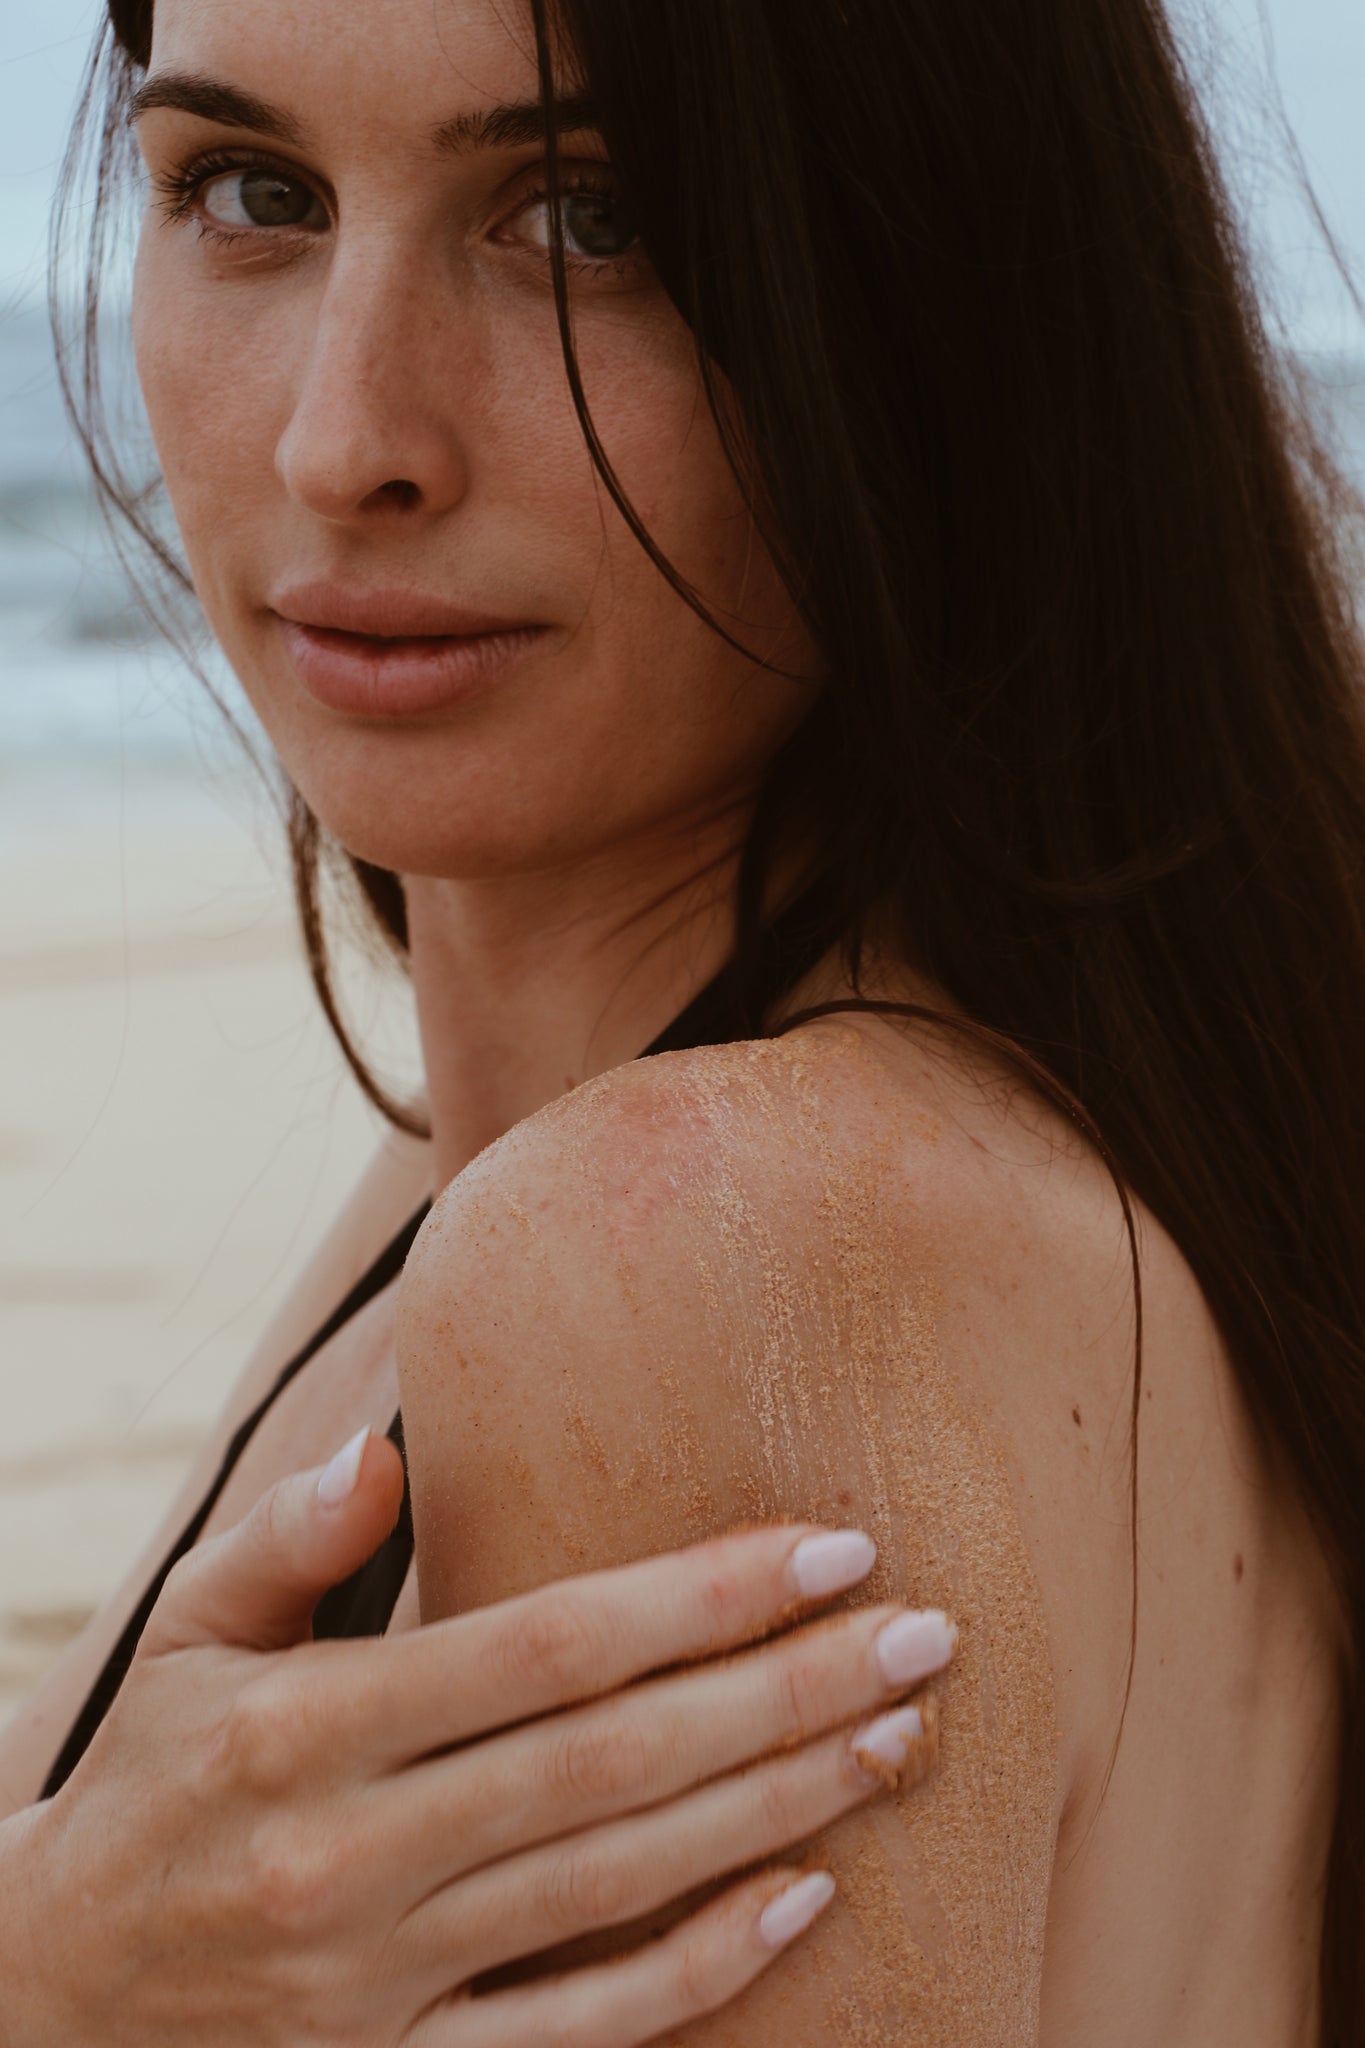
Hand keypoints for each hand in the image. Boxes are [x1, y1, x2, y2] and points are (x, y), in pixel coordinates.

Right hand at [3, 1430, 953, 2046]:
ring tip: (898, 1737)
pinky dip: (699, 1970)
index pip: (545, 1647)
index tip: (829, 1544)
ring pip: (622, 1887)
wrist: (43, 2012)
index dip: (699, 1594)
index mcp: (306, 1729)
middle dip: (787, 1690)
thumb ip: (284, 1544)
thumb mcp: (179, 1647)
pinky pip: (578, 2034)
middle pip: (617, 1763)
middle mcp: (353, 1856)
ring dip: (778, 1808)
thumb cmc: (144, 1792)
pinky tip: (806, 1898)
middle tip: (926, 1633)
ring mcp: (382, 1984)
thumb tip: (386, 1448)